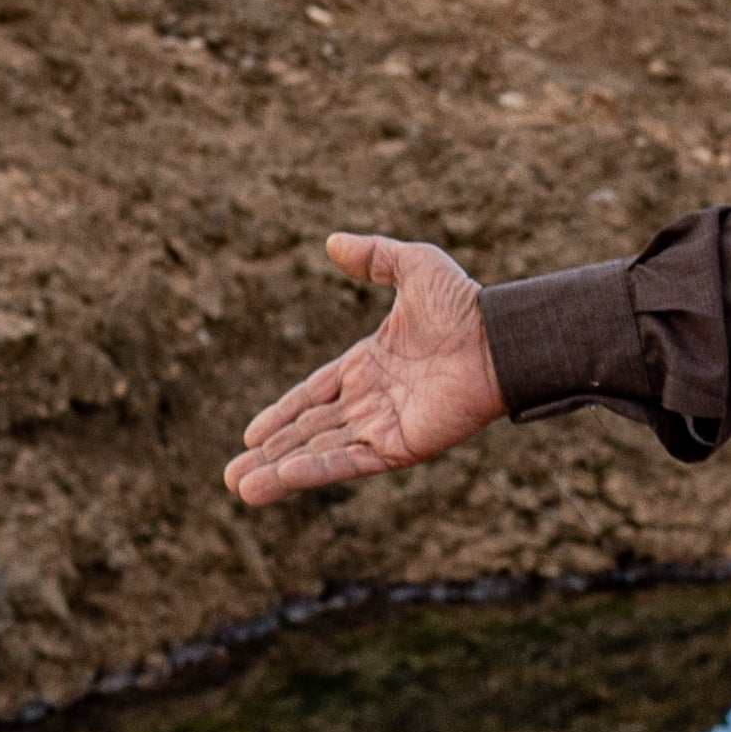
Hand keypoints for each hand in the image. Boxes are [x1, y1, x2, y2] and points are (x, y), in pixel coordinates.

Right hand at [225, 233, 505, 504]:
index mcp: (369, 364)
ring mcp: (385, 426)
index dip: (281, 414)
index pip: (314, 395)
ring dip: (279, 471)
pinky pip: (348, 461)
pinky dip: (314, 471)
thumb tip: (332, 242)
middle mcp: (372, 400)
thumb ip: (373, 258)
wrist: (499, 339)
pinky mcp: (401, 447)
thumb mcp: (412, 266)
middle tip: (230, 477)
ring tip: (240, 489)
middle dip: (269, 453)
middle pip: (308, 431)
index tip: (250, 434)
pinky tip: (280, 479)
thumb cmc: (464, 304)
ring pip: (320, 452)